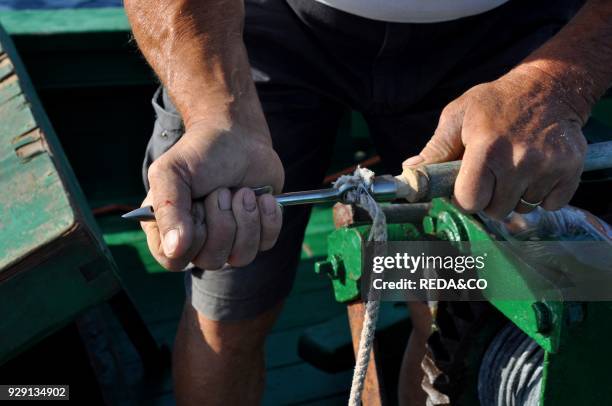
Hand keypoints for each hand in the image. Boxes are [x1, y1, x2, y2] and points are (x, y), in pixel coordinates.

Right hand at [142, 120, 283, 270]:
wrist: (238, 136)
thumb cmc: (200, 153)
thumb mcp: (172, 172)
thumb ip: (168, 209)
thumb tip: (175, 248)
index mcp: (168, 228)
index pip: (174, 260)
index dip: (190, 236)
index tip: (196, 205)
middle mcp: (197, 240)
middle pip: (211, 260)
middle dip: (222, 220)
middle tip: (222, 191)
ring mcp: (229, 240)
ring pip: (241, 256)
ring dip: (246, 218)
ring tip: (242, 192)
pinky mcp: (257, 233)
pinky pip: (266, 244)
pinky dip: (267, 217)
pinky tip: (262, 197)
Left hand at [403, 65, 586, 218]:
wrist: (549, 87)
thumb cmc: (496, 102)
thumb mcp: (458, 115)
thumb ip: (436, 148)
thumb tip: (410, 171)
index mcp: (486, 147)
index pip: (470, 200)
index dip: (465, 197)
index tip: (467, 185)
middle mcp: (519, 160)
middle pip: (495, 210)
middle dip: (489, 198)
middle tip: (492, 174)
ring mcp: (548, 166)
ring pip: (522, 208)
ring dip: (515, 196)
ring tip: (514, 168)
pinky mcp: (571, 169)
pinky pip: (550, 204)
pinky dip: (541, 195)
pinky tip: (535, 171)